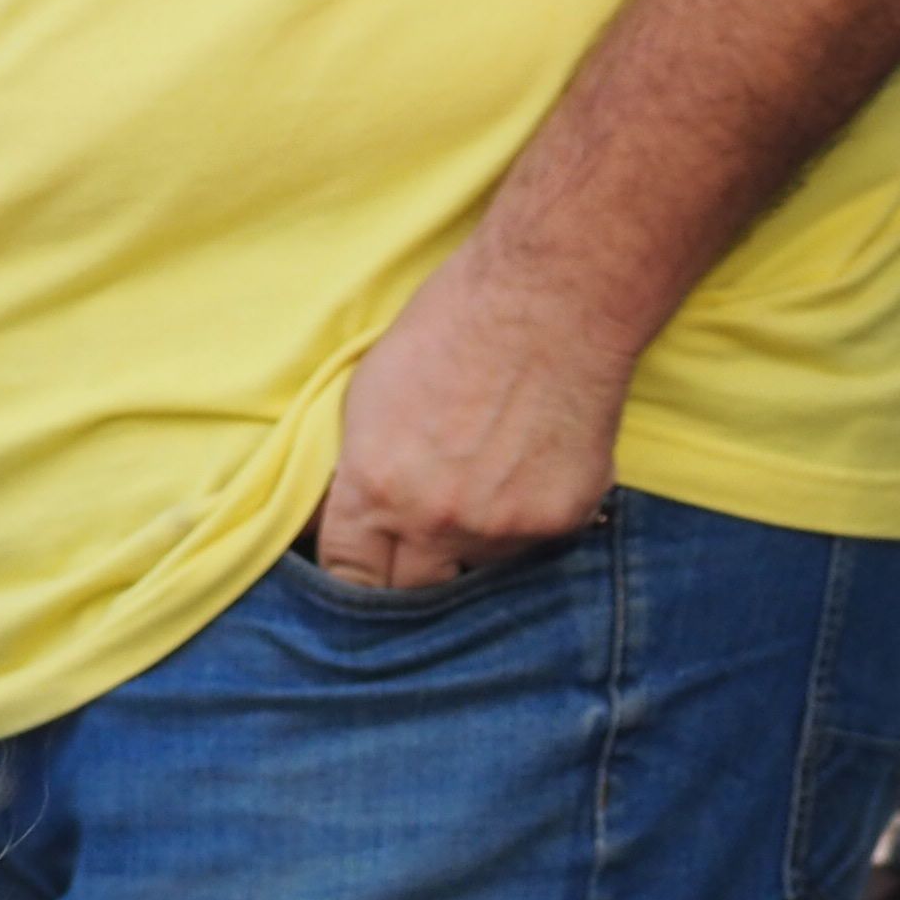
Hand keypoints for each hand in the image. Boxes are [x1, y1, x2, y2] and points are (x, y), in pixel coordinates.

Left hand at [311, 247, 629, 589]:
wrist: (548, 301)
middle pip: (411, 598)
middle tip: (425, 539)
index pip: (349, 578)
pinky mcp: (557, 523)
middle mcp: (434, 521)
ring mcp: (500, 529)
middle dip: (412, 576)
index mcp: (375, 488)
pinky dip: (530, 519)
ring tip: (490, 477)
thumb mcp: (369, 395)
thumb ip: (357, 472)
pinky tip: (533, 465)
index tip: (367, 573)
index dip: (355, 581)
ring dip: (477, 543)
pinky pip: (534, 548)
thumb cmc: (452, 327)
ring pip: (479, 572)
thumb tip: (342, 521)